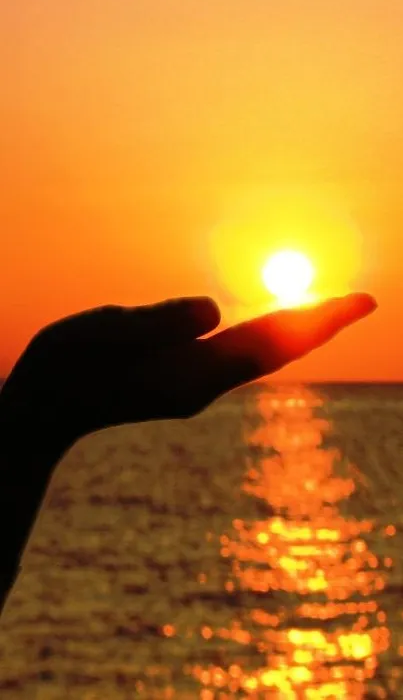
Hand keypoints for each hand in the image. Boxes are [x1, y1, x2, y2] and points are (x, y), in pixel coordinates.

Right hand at [0, 293, 375, 454]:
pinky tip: (271, 326)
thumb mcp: (99, 336)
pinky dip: (264, 336)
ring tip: (330, 310)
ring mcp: (192, 386)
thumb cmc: (62, 369)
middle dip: (318, 325)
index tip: (360, 301)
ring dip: (296, 331)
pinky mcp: (181, 381)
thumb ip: (154, 324)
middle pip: (273, 351)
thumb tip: (214, 310)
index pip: (267, 341)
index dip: (314, 320)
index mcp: (188, 373)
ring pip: (258, 354)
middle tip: (363, 301)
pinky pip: (237, 355)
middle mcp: (201, 384)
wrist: (44, 413)